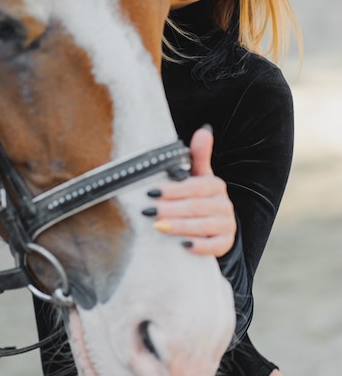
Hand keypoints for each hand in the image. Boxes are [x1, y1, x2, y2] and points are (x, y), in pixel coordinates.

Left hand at [142, 126, 236, 255]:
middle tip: (148, 211)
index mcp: (215, 185)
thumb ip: (198, 155)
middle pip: (196, 206)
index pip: (195, 186)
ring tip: (158, 226)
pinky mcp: (226, 243)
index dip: (173, 189)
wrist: (214, 227)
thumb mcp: (197, 176)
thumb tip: (204, 130)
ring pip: (203, 226)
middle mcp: (224, 204)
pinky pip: (214, 245)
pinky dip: (199, 246)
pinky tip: (182, 245)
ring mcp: (227, 224)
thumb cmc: (198, 197)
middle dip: (170, 209)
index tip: (151, 192)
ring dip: (179, 226)